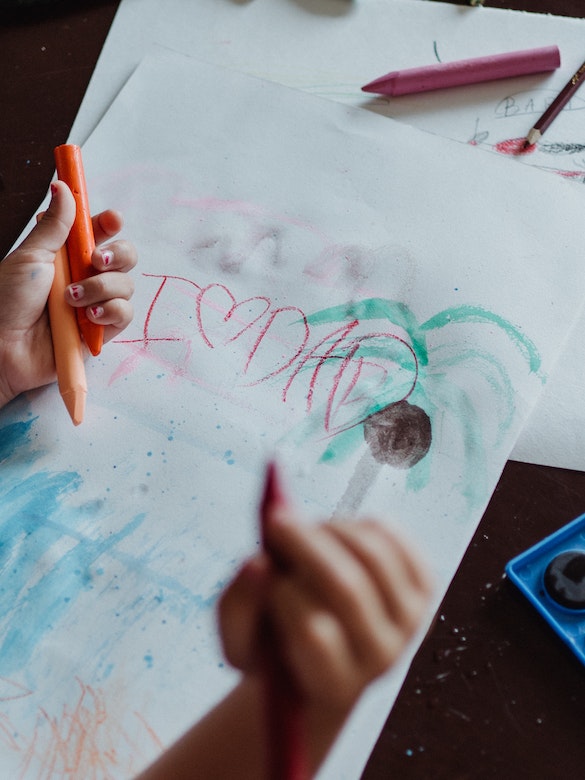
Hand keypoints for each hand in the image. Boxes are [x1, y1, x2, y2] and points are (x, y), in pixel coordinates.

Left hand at [0, 180, 135, 407]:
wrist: (4, 346)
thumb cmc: (8, 301)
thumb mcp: (31, 256)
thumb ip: (55, 225)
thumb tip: (63, 186)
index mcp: (67, 256)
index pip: (100, 233)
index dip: (109, 223)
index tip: (111, 220)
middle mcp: (86, 277)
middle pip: (124, 256)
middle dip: (117, 255)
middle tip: (94, 262)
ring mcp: (96, 304)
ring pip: (126, 285)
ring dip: (101, 289)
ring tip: (71, 300)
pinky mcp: (102, 331)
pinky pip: (124, 314)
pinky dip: (110, 312)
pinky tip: (87, 318)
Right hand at [219, 514, 431, 718]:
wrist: (330, 656)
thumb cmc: (276, 648)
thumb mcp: (240, 642)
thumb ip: (238, 607)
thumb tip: (257, 563)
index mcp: (333, 684)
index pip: (315, 633)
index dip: (285, 594)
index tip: (264, 572)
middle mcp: (381, 657)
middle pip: (347, 587)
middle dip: (304, 545)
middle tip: (275, 519)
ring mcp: (409, 622)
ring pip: (371, 554)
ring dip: (329, 529)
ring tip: (303, 530)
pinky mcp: (423, 589)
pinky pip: (394, 537)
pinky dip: (360, 522)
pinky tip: (336, 530)